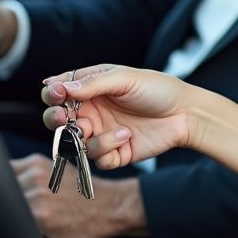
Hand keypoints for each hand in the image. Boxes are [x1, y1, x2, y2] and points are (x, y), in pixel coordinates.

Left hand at [10, 155, 146, 237]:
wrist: (110, 207)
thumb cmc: (83, 195)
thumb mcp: (56, 174)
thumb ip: (29, 176)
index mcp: (35, 163)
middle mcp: (34, 175)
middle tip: (10, 217)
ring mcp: (37, 195)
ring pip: (2, 210)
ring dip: (5, 221)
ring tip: (23, 227)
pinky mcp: (40, 216)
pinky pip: (13, 226)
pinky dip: (14, 232)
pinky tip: (28, 234)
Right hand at [41, 64, 198, 169]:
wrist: (185, 113)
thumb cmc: (158, 89)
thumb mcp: (126, 78)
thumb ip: (93, 83)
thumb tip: (62, 86)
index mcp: (92, 89)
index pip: (59, 91)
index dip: (52, 93)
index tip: (57, 94)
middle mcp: (92, 111)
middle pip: (57, 120)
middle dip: (56, 119)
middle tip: (65, 118)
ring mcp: (101, 132)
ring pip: (73, 142)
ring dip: (87, 138)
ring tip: (115, 129)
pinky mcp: (114, 152)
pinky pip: (97, 158)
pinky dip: (107, 148)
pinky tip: (126, 136)